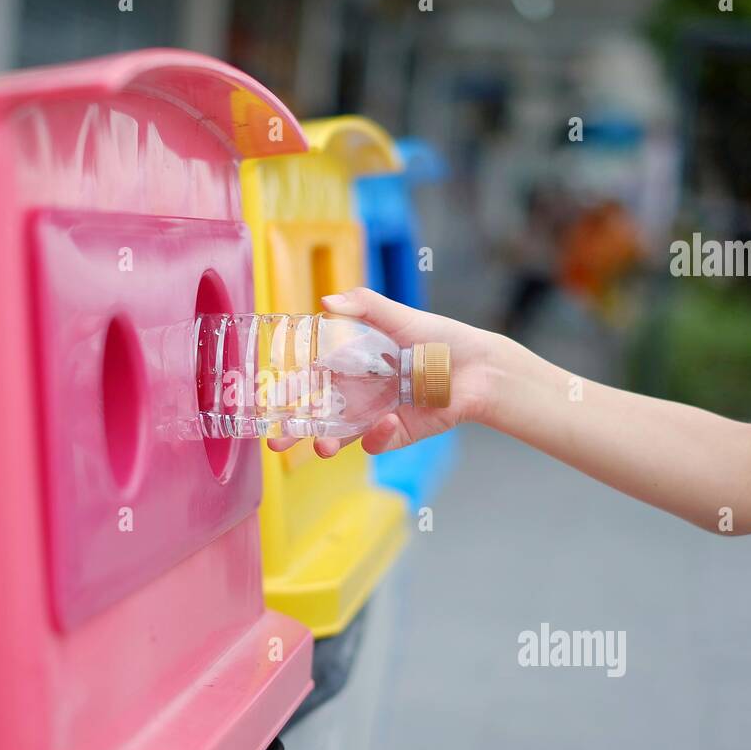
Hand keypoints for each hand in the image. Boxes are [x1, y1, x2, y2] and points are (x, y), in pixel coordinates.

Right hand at [267, 287, 496, 457]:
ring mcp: (377, 415)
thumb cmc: (440, 337)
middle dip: (294, 429)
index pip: (312, 379)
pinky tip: (386, 422)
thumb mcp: (399, 316)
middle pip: (318, 414)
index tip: (270, 398)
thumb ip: (364, 306)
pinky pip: (378, 441)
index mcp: (353, 364)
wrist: (480, 368)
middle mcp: (360, 392)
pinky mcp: (398, 433)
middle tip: (275, 441)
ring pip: (341, 435)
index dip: (290, 390)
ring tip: (319, 447)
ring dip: (326, 443)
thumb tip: (325, 302)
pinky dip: (377, 435)